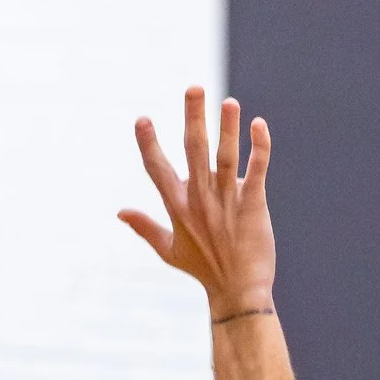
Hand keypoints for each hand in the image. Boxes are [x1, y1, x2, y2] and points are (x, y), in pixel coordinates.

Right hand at [121, 87, 275, 320]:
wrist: (239, 291)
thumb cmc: (203, 270)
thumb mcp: (168, 250)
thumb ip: (145, 227)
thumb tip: (120, 212)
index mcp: (178, 207)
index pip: (158, 169)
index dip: (149, 144)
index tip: (142, 119)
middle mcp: (200, 200)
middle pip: (194, 151)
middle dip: (193, 118)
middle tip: (194, 88)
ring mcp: (227, 202)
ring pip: (225, 157)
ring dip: (228, 127)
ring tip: (229, 102)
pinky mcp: (253, 205)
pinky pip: (257, 171)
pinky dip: (259, 147)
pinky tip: (258, 125)